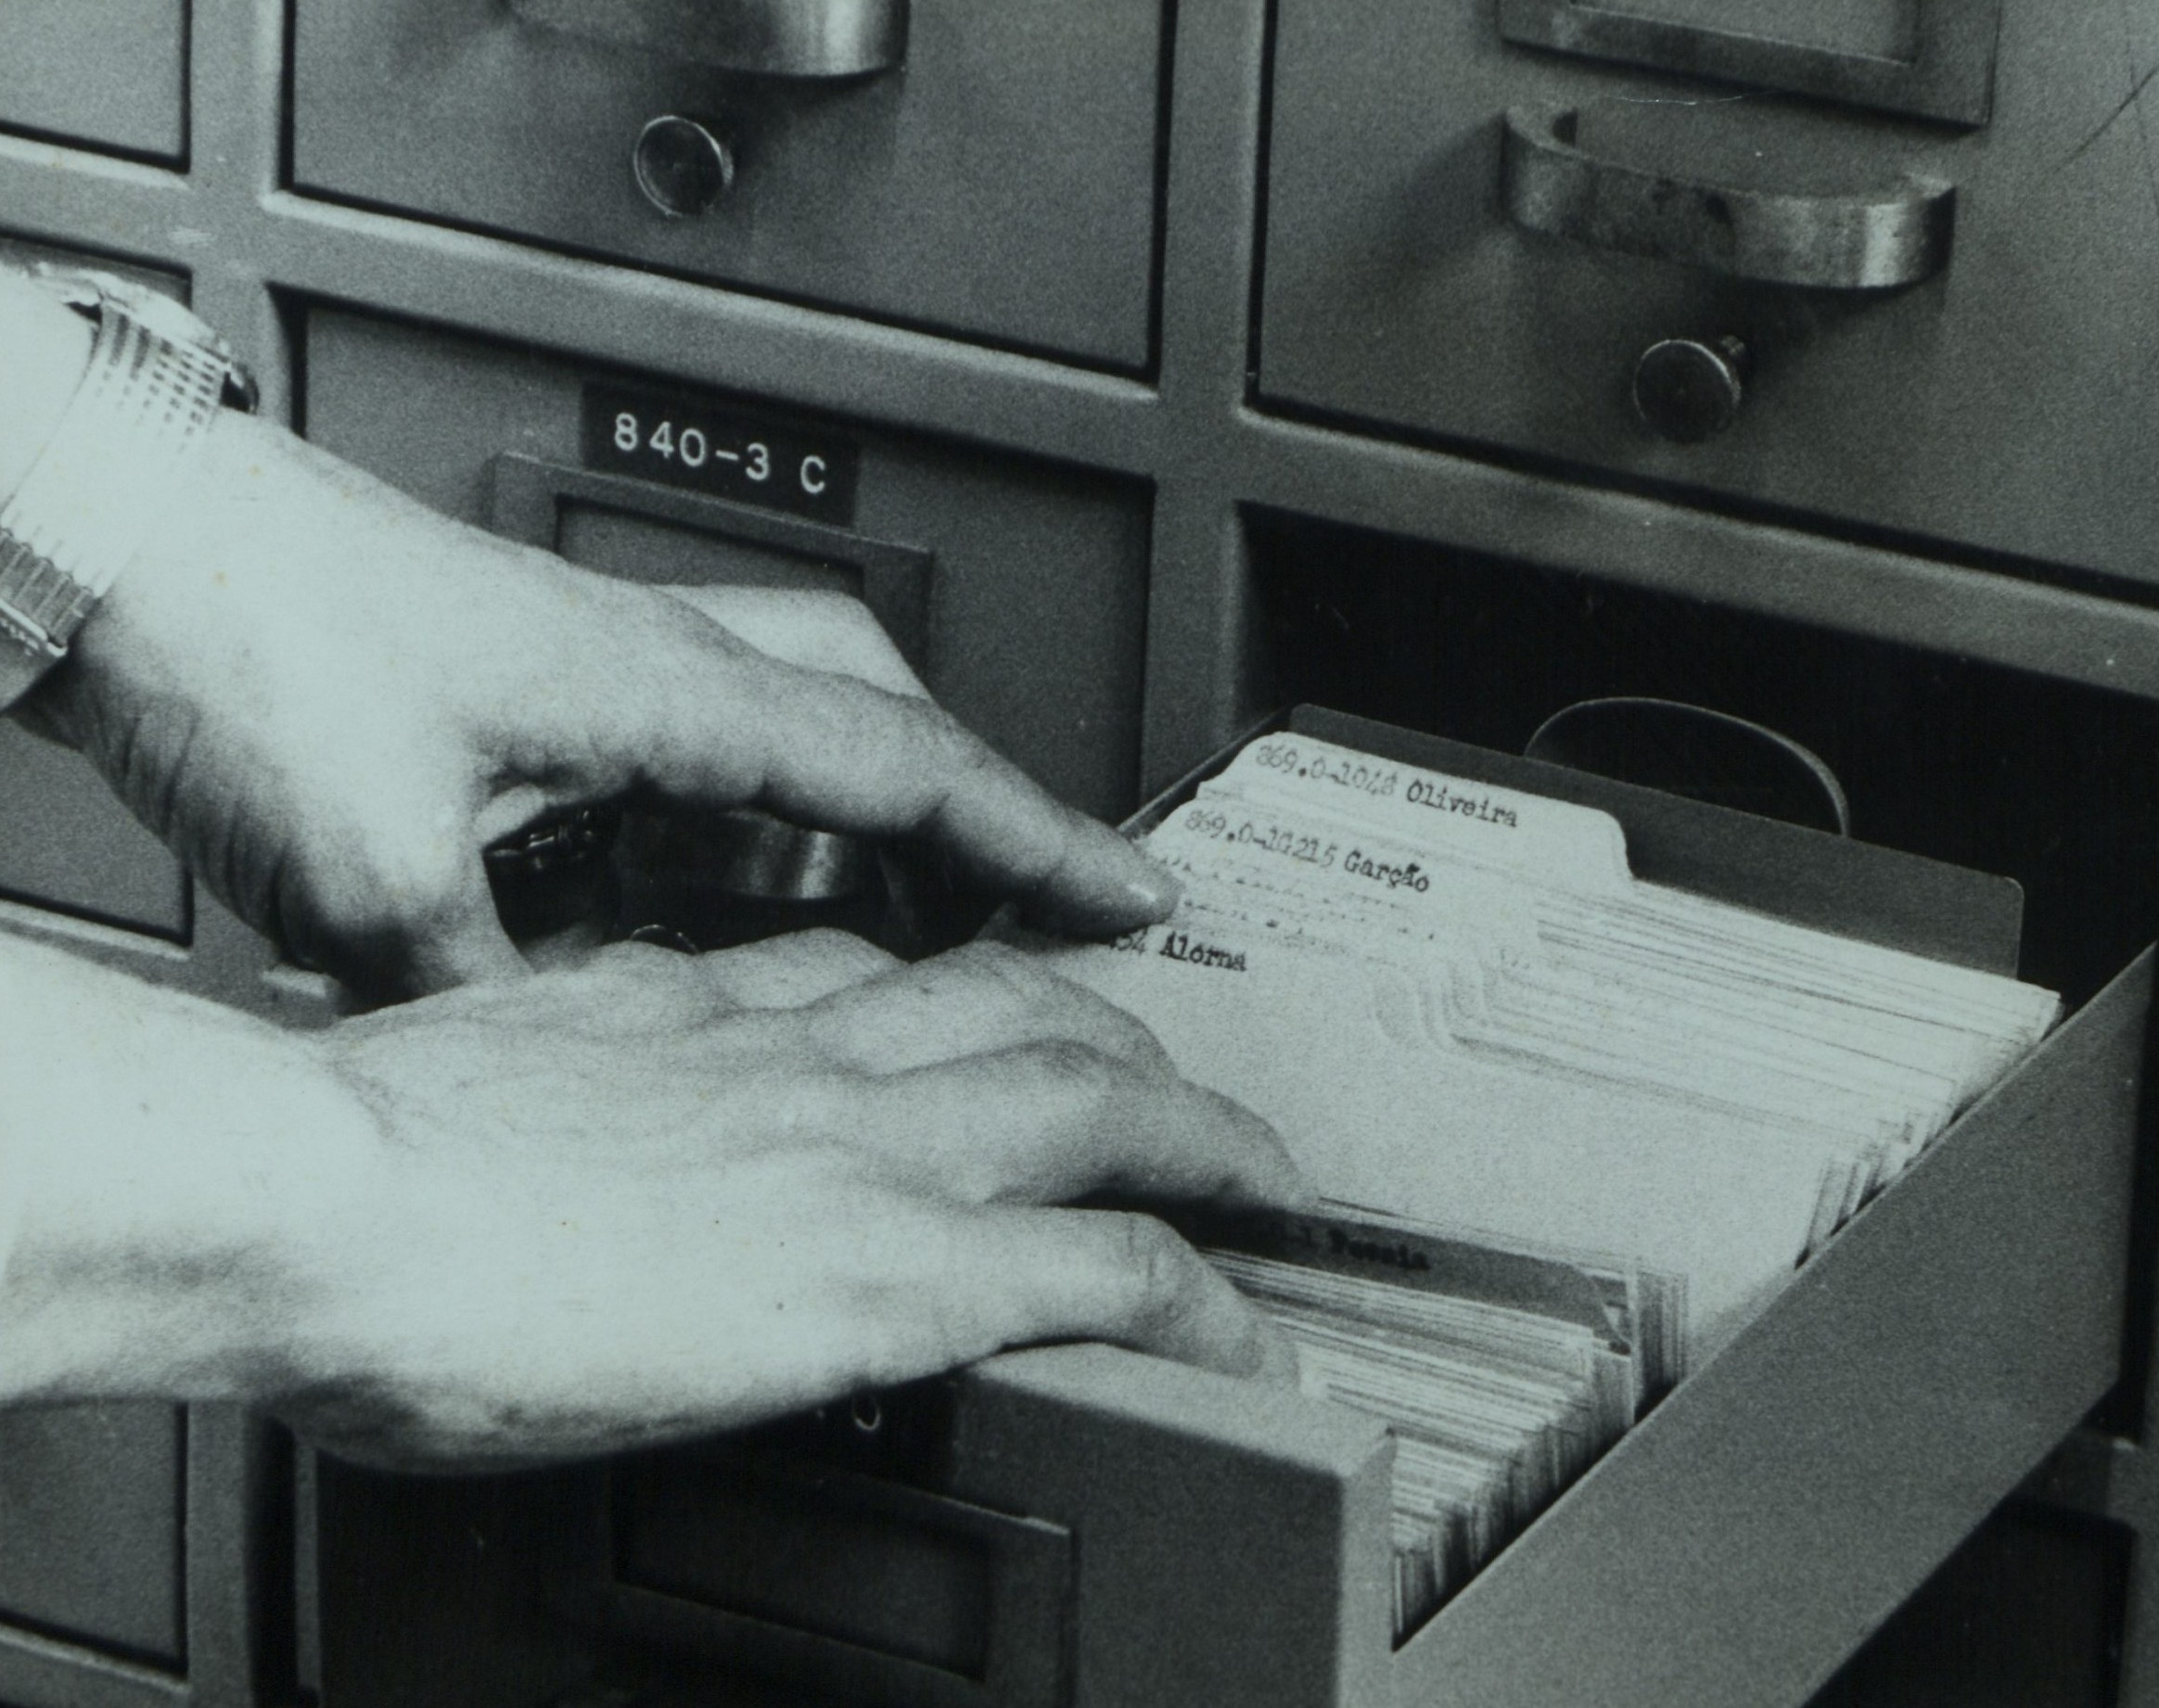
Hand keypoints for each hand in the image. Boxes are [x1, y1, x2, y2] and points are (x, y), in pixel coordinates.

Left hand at [20, 410, 1175, 999]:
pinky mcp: (551, 688)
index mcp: (665, 691)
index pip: (907, 770)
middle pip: (888, 724)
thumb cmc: (257, 651)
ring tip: (917, 923)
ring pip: (807, 734)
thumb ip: (495, 998)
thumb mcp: (379, 876)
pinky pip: (712, 760)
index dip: (1034, 842)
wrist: (145, 550)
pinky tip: (730, 904)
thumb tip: (555, 1088)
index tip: (1130, 890)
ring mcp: (611, 669)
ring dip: (873, 823)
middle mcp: (661, 664)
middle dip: (982, 817)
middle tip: (1043, 904)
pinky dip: (762, 828)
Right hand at [279, 934, 1303, 1467]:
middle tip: (1175, 1080)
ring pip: (1100, 1102)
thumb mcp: (473, 1076)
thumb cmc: (342, 1159)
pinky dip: (1200, 1298)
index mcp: (698, 1005)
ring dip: (1201, 1138)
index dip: (964, 994)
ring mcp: (865, 1150)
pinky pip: (1108, 1270)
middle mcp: (808, 1051)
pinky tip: (1243, 1336)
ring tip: (1264, 1181)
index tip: (994, 1019)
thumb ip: (561, 1079)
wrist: (317, 1198)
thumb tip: (573, 1106)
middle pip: (1021, 1008)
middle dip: (1120, 1038)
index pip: (879, 972)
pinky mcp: (895, 1267)